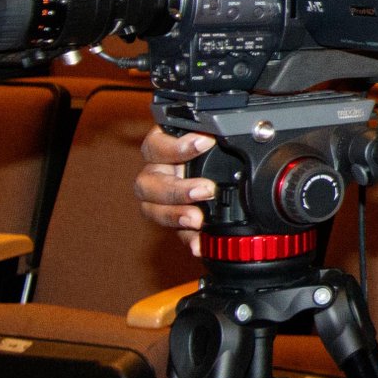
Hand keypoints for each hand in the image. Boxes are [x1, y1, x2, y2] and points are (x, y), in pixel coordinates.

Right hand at [135, 125, 217, 253]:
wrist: (228, 167)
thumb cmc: (216, 146)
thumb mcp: (213, 136)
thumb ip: (214, 134)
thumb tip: (230, 132)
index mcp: (163, 145)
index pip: (156, 145)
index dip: (177, 147)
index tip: (206, 142)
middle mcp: (157, 172)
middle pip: (147, 183)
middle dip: (177, 189)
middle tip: (206, 189)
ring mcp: (161, 198)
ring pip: (151, 209)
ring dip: (175, 215)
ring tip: (197, 219)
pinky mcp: (174, 220)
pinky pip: (174, 233)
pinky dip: (187, 239)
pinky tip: (198, 245)